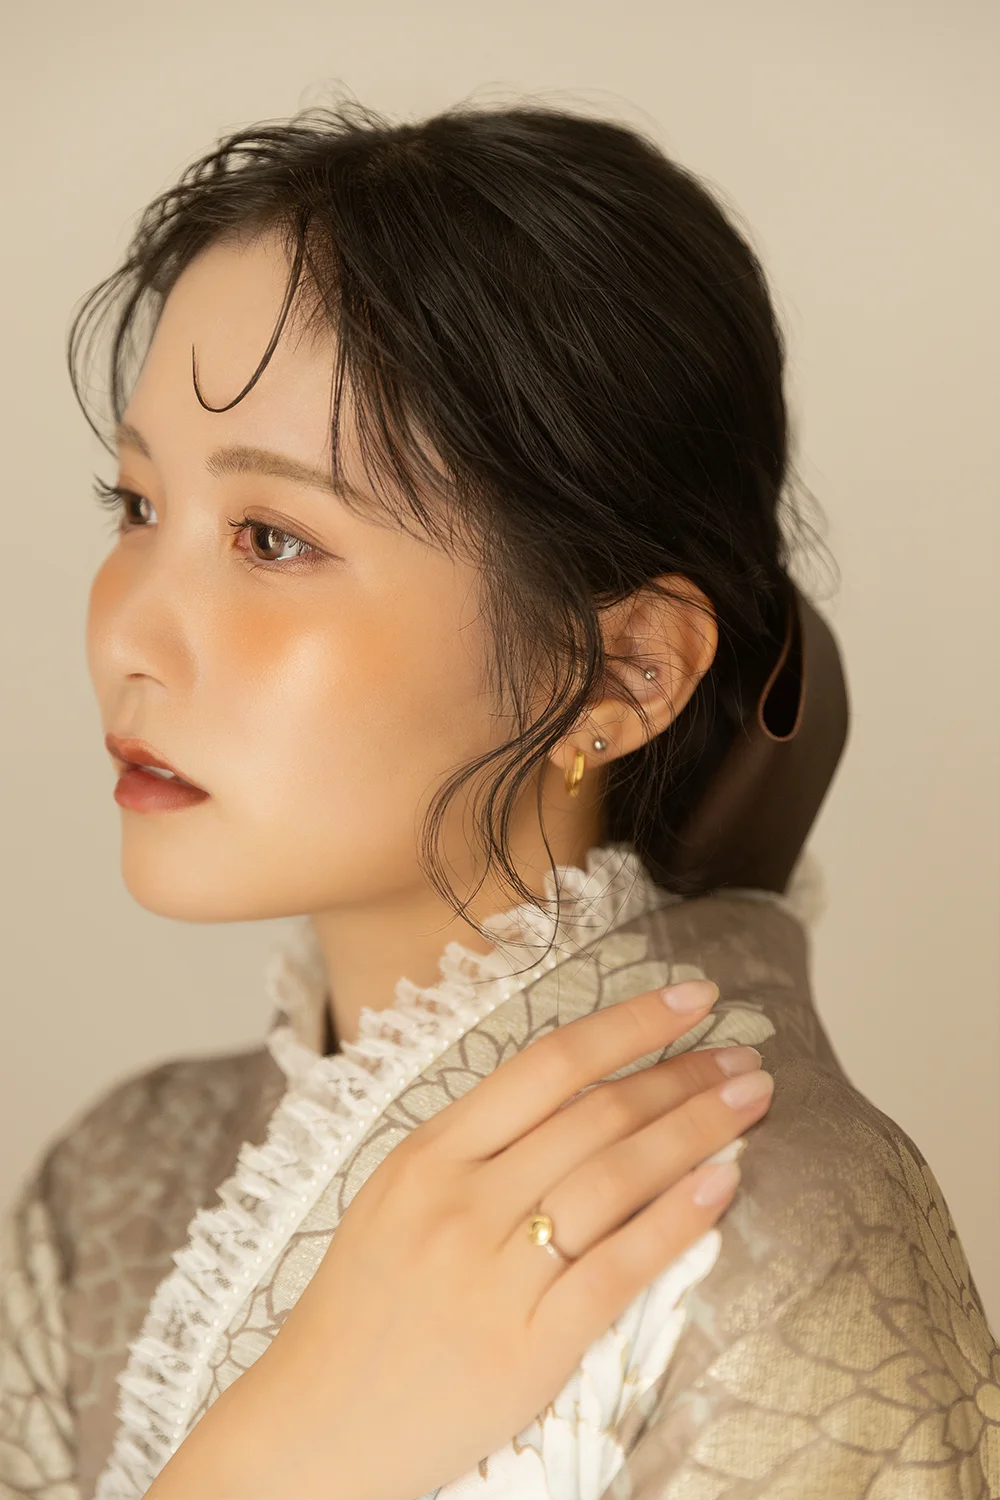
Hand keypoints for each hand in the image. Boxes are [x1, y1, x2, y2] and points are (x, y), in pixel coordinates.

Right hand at [148, 978, 773, 1499]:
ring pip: (615, 1179)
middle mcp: (460, 1202)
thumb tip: (584, 1094)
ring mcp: (492, 1275)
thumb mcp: (398, 1198)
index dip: (628, 1023)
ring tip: (751, 1100)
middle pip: (595, 1115)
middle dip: (682, 1074)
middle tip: (743, 1052)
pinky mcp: (525, 1349)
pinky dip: (677, 1222)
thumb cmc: (362, 1307)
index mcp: (428, 1154)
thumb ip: (478, 1147)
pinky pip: (617, 1271)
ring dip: (696, 1130)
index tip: (690, 996)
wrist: (311, 1426)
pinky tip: (722, 1184)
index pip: (547, 1064)